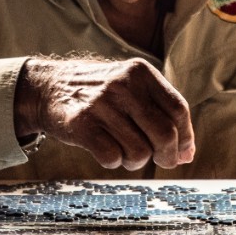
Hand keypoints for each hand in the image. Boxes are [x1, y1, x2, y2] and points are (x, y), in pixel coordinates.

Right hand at [15, 56, 195, 169]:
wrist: (48, 88)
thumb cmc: (99, 93)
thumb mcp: (130, 87)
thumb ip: (160, 113)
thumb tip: (187, 154)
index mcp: (141, 72)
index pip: (178, 110)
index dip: (186, 137)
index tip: (182, 153)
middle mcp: (123, 84)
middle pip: (165, 134)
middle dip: (167, 156)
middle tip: (160, 161)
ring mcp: (101, 104)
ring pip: (140, 152)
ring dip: (135, 160)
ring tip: (124, 150)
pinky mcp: (82, 125)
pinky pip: (113, 158)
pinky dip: (114, 162)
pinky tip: (107, 151)